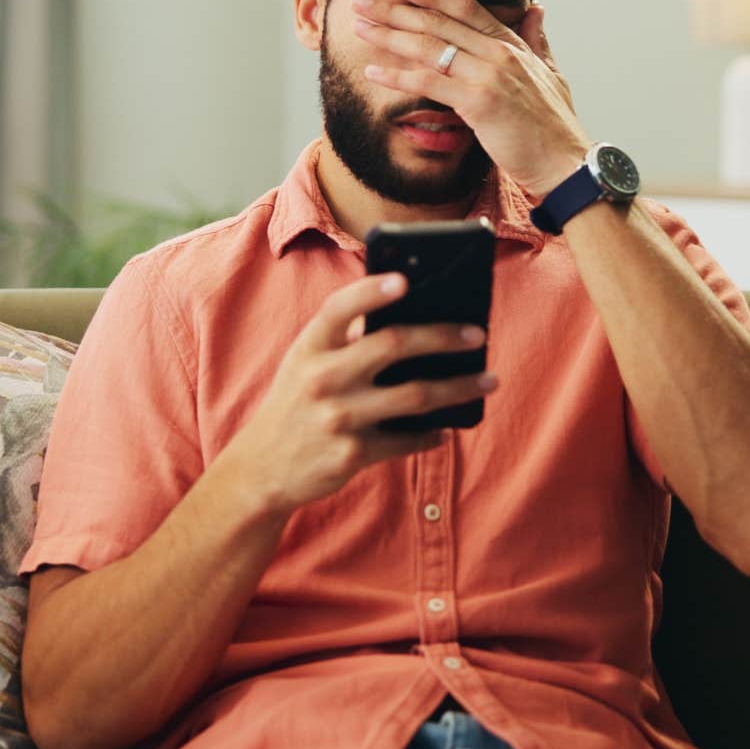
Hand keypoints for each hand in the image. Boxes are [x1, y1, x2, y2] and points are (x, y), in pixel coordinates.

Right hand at [215, 271, 497, 514]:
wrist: (261, 469)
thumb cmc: (297, 403)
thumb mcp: (306, 364)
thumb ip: (346, 341)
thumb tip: (418, 319)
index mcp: (310, 347)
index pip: (339, 309)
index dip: (370, 292)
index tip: (405, 280)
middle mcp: (321, 378)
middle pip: (393, 345)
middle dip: (442, 337)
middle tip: (478, 334)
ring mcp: (338, 418)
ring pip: (415, 396)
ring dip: (459, 387)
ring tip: (488, 380)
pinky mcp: (351, 454)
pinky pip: (406, 440)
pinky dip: (432, 434)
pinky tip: (447, 427)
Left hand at [350, 0, 589, 198]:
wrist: (566, 163)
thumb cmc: (556, 128)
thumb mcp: (551, 74)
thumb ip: (538, 40)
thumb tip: (536, 10)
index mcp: (513, 45)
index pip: (465, 8)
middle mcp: (500, 53)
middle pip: (439, 22)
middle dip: (395, 10)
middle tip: (362, 1)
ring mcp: (489, 76)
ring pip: (429, 48)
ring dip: (388, 35)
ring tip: (359, 27)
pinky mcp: (479, 102)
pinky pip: (429, 83)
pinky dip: (397, 76)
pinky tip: (373, 71)